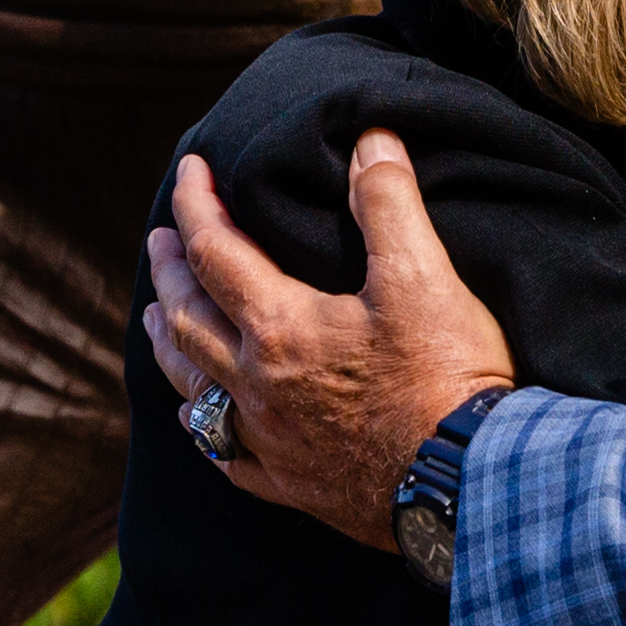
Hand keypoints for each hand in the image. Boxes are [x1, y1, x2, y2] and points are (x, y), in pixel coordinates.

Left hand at [140, 135, 516, 551]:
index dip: (196, 204)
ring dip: (172, 347)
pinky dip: (207, 431)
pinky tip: (202, 424)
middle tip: (159, 242)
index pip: (215, 250)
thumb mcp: (423, 276)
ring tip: (158, 323)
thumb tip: (369, 141)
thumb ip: (389, 203)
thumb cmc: (446, 376)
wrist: (466, 481)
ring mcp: (269, 440)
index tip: (191, 171)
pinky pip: (228, 456)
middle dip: (170, 273)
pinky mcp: (292, 485)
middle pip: (189, 319)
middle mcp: (258, 384)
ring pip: (195, 388)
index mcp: (280, 326)